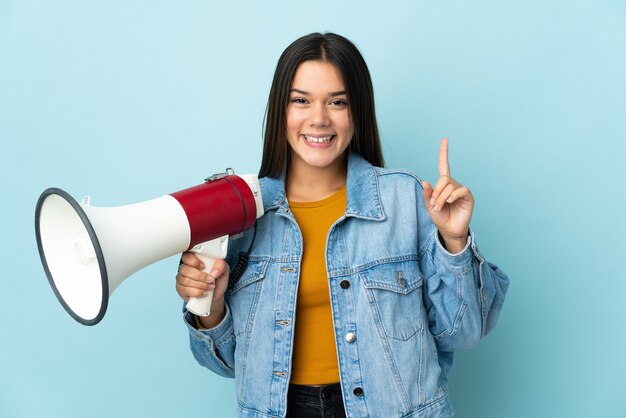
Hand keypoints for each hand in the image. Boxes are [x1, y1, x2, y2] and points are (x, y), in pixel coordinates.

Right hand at [176, 252, 228, 326]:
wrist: (216, 295)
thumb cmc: (217, 280)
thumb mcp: (224, 270)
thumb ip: (221, 266)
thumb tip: (214, 272)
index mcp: (194, 259)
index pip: (187, 256)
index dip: (193, 261)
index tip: (203, 266)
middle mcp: (185, 268)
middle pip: (185, 269)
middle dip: (200, 276)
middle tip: (210, 280)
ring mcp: (181, 279)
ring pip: (185, 280)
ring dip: (200, 285)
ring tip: (210, 287)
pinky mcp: (181, 290)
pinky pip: (185, 290)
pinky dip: (197, 292)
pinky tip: (204, 293)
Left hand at [422, 138, 473, 252]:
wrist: (449, 230)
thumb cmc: (440, 217)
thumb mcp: (429, 206)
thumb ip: (427, 194)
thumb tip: (425, 181)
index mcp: (443, 184)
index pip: (444, 165)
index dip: (444, 153)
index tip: (445, 139)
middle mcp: (453, 184)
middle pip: (444, 179)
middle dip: (436, 191)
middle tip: (434, 203)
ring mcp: (461, 190)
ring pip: (449, 186)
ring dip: (442, 197)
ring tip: (439, 207)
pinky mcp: (468, 196)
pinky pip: (460, 190)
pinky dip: (452, 196)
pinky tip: (449, 202)